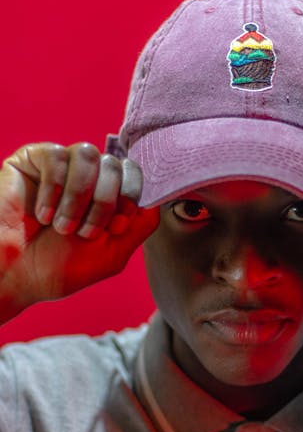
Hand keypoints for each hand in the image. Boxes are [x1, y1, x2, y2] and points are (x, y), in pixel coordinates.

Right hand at [0, 142, 158, 319]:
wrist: (14, 276)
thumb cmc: (59, 269)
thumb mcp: (112, 254)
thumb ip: (140, 226)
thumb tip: (158, 197)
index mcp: (108, 196)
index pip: (135, 173)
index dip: (130, 197)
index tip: (115, 227)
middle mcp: (88, 177)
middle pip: (115, 164)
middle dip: (104, 203)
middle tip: (83, 233)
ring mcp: (61, 166)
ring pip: (88, 155)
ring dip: (78, 197)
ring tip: (62, 226)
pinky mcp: (33, 159)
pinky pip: (56, 156)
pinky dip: (53, 190)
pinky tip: (41, 214)